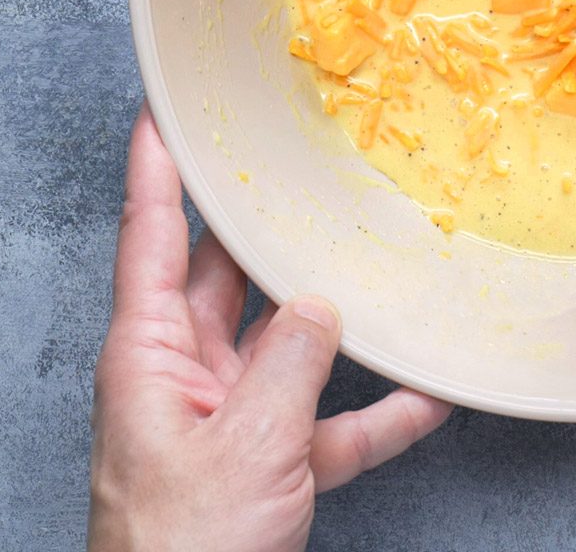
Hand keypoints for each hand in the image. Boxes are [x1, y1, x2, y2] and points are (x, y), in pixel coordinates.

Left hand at [89, 107, 451, 551]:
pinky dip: (374, 412)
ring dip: (340, 324)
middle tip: (299, 164)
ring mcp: (226, 421)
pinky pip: (325, 424)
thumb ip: (291, 363)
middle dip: (266, 228)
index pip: (151, 237)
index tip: (163, 108)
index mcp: (149, 356)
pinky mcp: (264, 467)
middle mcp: (183, 376)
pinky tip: (426, 394)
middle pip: (227, 280)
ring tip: (386, 267)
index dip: (157, 168)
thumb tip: (320, 306)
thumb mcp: (249, 445)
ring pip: (288, 347)